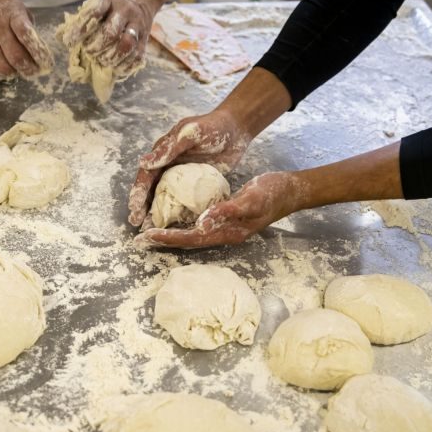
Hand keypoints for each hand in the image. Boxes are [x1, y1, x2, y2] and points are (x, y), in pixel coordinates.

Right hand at [0, 0, 53, 81]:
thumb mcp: (15, 6)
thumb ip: (26, 24)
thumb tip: (36, 46)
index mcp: (13, 15)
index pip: (27, 35)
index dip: (37, 52)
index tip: (44, 62)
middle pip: (16, 57)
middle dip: (27, 69)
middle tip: (31, 72)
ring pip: (2, 66)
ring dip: (12, 73)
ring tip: (15, 71)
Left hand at [62, 0, 161, 74]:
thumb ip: (85, 15)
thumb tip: (63, 37)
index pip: (94, 11)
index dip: (80, 28)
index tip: (69, 41)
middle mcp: (125, 10)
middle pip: (111, 32)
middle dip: (96, 46)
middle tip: (88, 51)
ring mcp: (137, 23)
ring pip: (127, 44)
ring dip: (111, 57)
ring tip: (102, 60)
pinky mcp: (145, 36)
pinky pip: (138, 54)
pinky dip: (126, 65)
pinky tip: (116, 67)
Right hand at [127, 110, 252, 226]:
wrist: (236, 129)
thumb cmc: (211, 127)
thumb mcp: (189, 134)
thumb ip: (168, 149)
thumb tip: (143, 162)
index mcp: (163, 153)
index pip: (146, 175)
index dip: (138, 192)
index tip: (134, 208)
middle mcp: (168, 165)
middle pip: (151, 188)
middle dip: (141, 205)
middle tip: (136, 223)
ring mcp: (181, 176)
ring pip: (164, 196)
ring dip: (155, 211)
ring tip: (148, 229)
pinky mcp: (195, 184)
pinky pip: (183, 200)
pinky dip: (177, 212)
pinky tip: (174, 225)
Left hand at [134, 172, 302, 248]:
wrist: (291, 190)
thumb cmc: (272, 193)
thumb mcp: (250, 199)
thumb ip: (226, 211)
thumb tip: (201, 222)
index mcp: (227, 232)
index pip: (191, 238)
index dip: (168, 238)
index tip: (147, 236)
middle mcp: (224, 233)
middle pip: (188, 241)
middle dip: (164, 240)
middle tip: (140, 239)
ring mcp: (226, 227)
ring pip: (193, 234)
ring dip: (172, 234)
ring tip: (151, 233)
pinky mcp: (227, 217)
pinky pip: (201, 224)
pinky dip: (184, 223)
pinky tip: (175, 218)